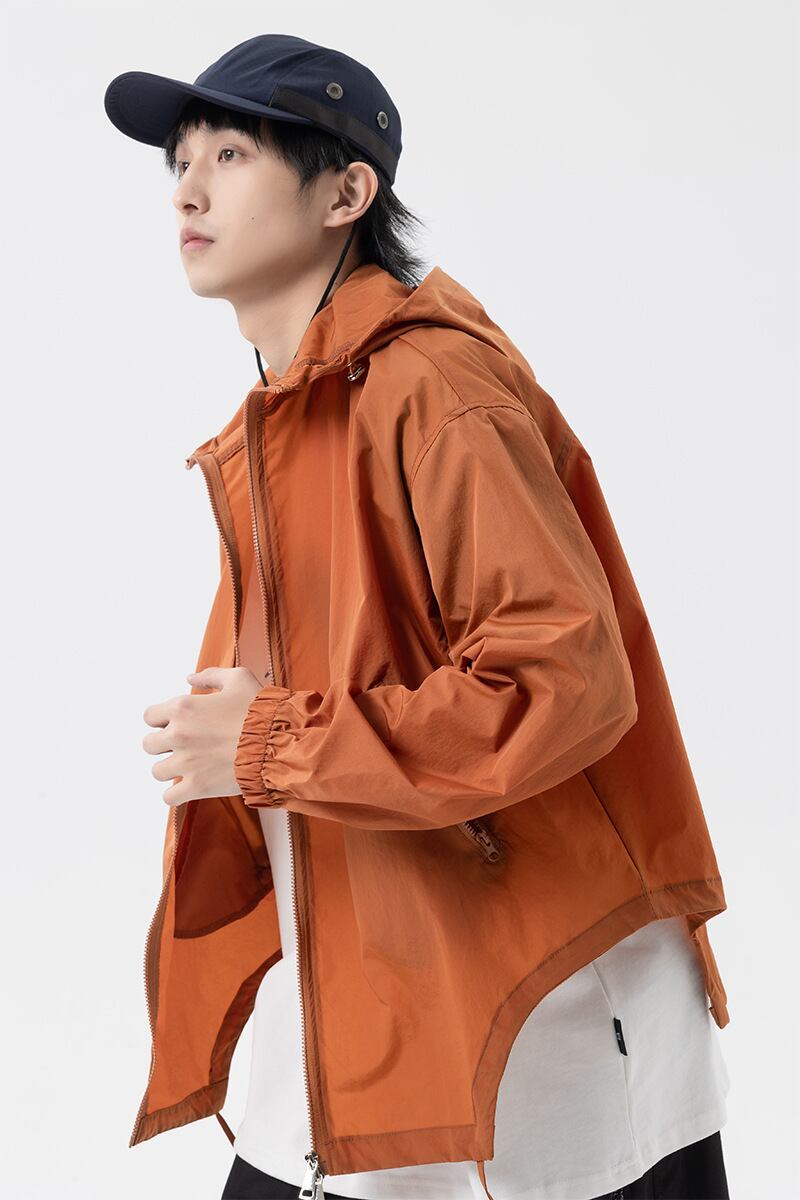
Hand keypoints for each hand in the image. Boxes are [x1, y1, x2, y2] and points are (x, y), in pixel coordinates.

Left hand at [142, 666, 263, 805]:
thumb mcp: (239, 679)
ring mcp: (186, 763)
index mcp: (183, 707)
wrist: (280, 743)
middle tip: (185, 746)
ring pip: (158, 772)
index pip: (149, 716)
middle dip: (164, 745)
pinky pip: (169, 797)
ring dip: (170, 769)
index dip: (162, 720)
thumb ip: (211, 675)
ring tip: (189, 766)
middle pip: (149, 745)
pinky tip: (189, 787)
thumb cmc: (261, 711)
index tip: (177, 725)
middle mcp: (178, 735)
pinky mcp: (197, 787)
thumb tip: (189, 677)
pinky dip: (176, 795)